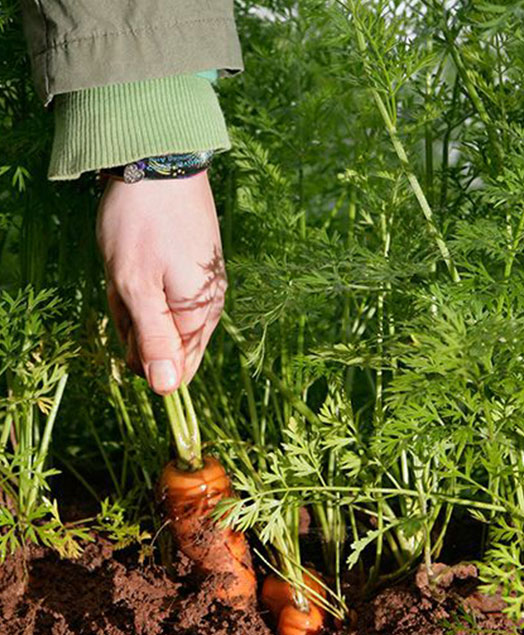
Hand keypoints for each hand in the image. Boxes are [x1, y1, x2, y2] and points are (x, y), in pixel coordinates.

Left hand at [96, 171, 226, 394]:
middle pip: (164, 343)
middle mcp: (207, 307)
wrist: (161, 162)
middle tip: (124, 284)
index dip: (141, 354)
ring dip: (134, 299)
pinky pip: (162, 293)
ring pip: (158, 316)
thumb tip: (167, 391)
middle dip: (134, 322)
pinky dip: (142, 281)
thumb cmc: (143, 225)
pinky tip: (135, 256)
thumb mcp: (136, 286)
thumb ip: (153, 340)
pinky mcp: (193, 268)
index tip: (127, 317)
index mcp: (198, 316)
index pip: (175, 370)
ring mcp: (201, 286)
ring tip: (127, 264)